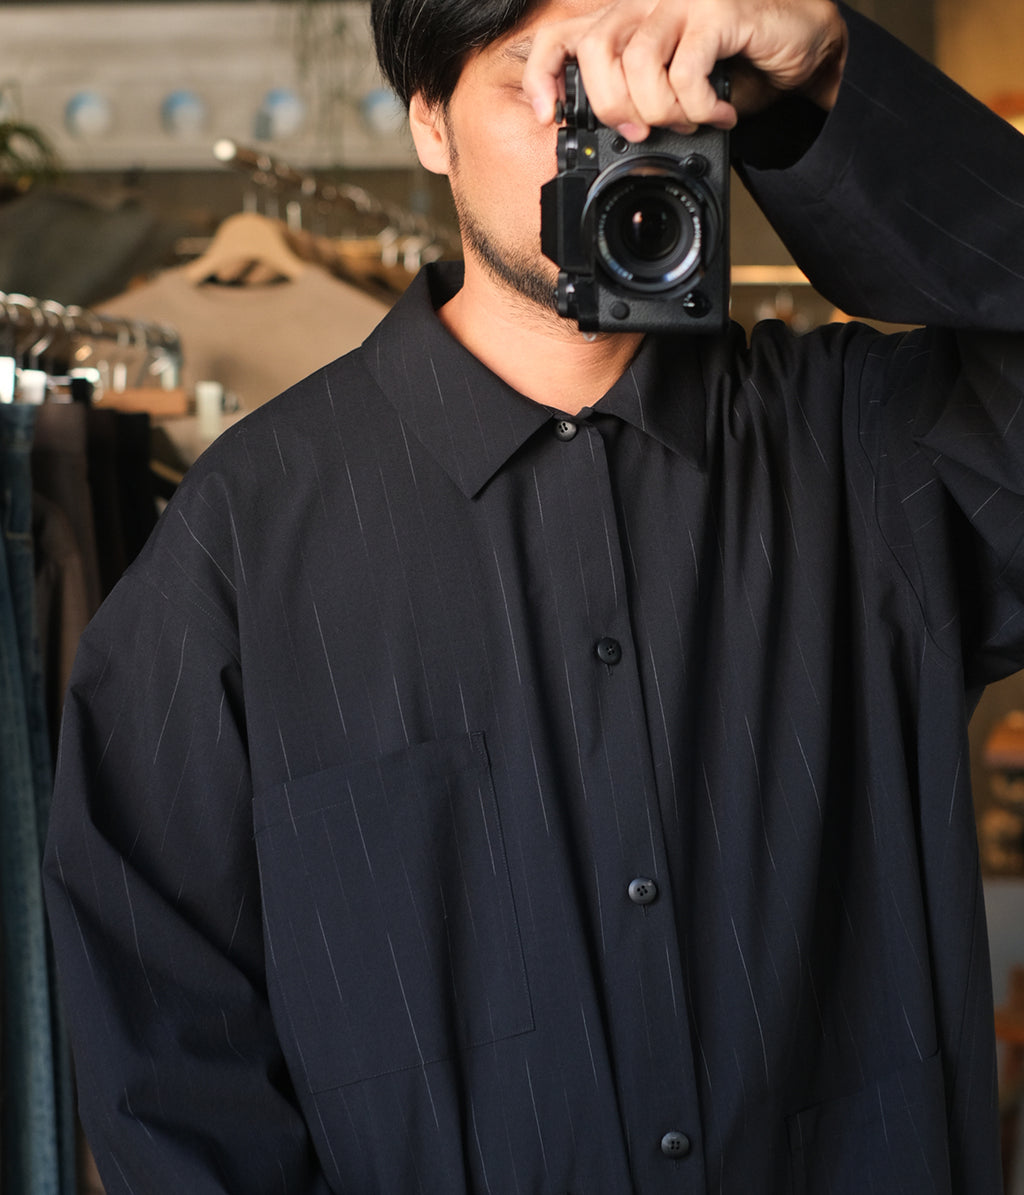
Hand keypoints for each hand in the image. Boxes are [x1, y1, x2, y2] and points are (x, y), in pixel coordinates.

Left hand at [522, 0, 847, 140]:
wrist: (800, 39)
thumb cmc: (733, 61)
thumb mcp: (671, 85)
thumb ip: (635, 98)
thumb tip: (608, 136)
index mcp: (627, 19)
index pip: (561, 36)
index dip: (545, 75)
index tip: (549, 114)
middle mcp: (646, 3)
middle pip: (596, 51)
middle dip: (613, 107)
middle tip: (641, 131)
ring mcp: (681, 3)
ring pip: (638, 63)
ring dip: (660, 111)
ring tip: (687, 122)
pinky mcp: (717, 12)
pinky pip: (686, 71)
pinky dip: (698, 108)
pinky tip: (718, 114)